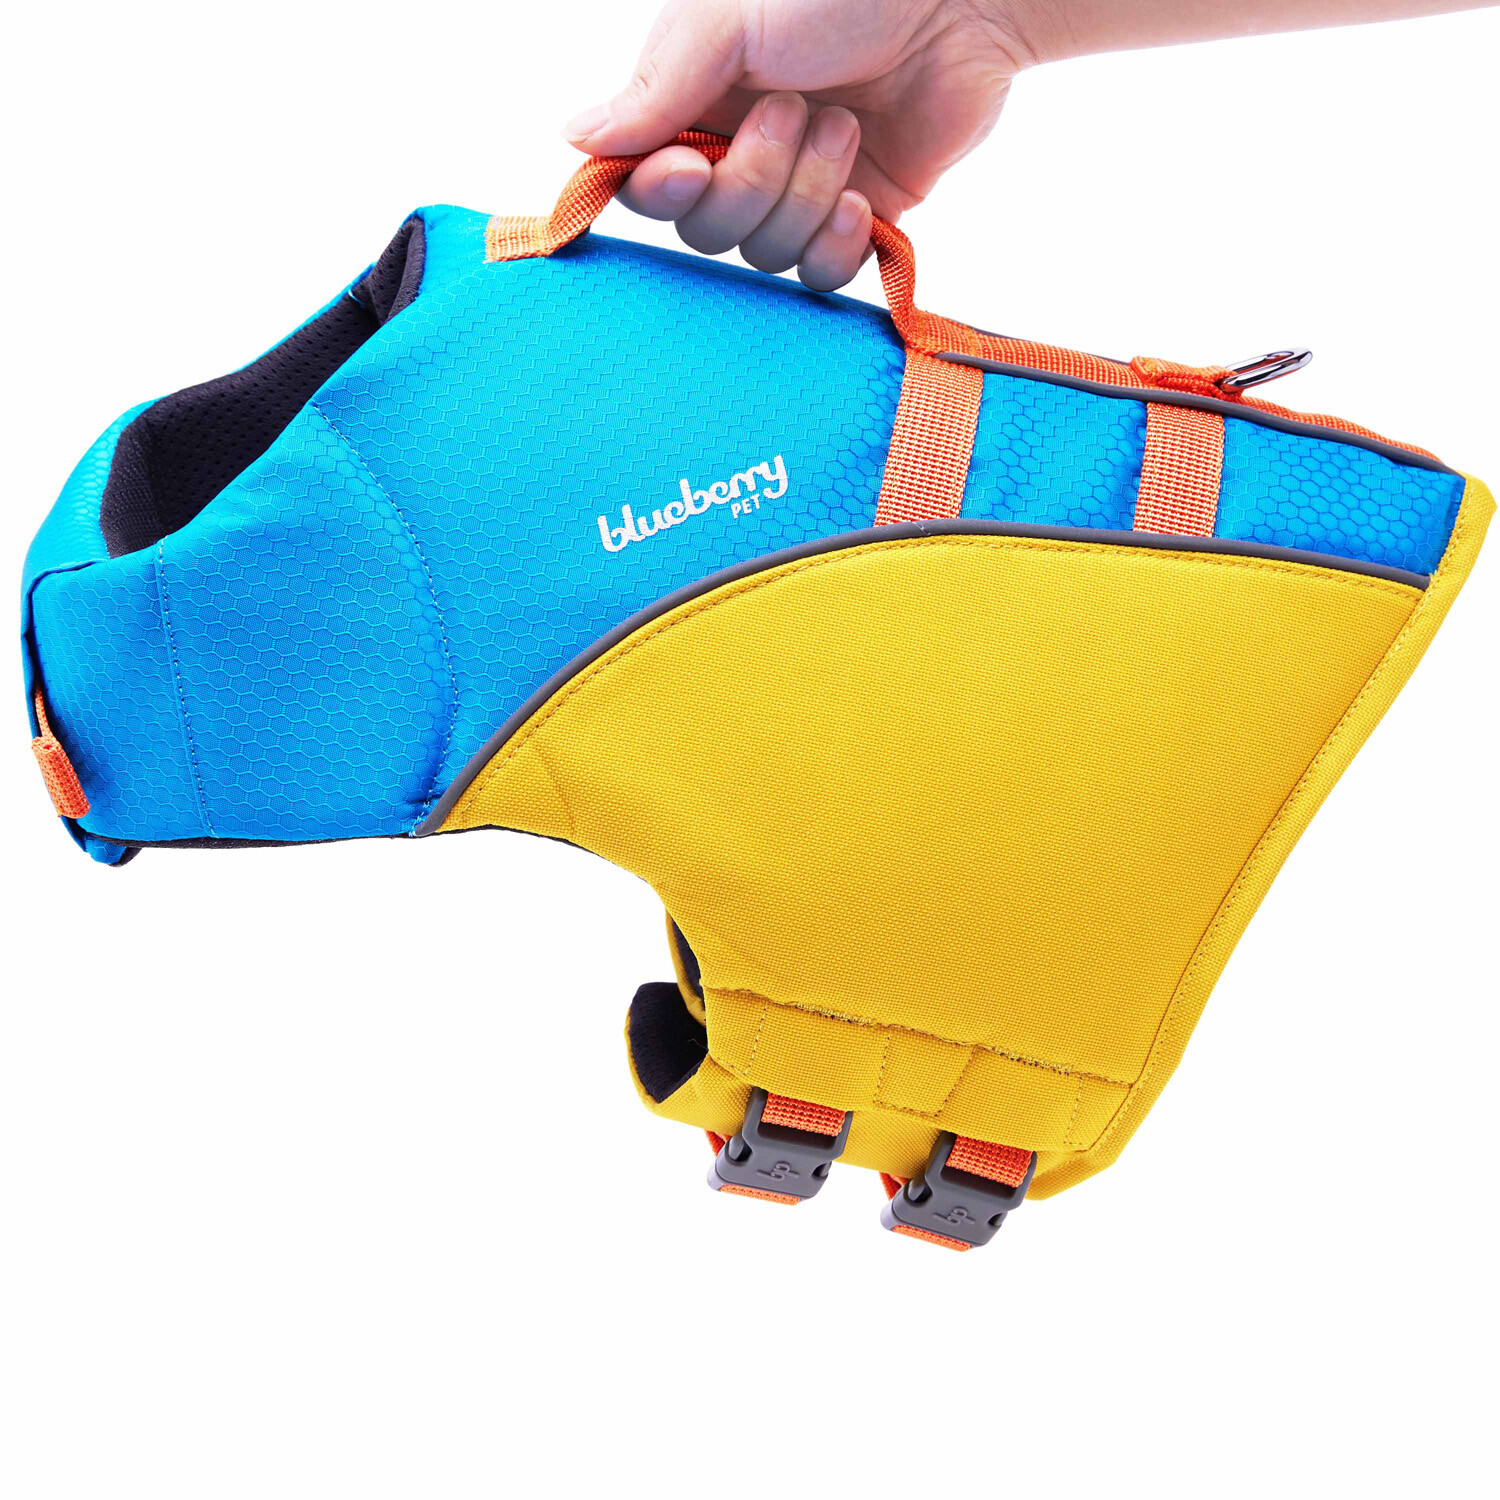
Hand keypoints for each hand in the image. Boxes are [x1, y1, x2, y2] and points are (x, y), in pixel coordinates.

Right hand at [562, 0, 1035, 289]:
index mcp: (695, 104)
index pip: (646, 186)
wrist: (959, 3)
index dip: (665, 193)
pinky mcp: (853, 223)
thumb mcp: (728, 20)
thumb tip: (575, 138)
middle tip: (797, 109)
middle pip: (707, 232)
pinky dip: (838, 246)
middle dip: (753, 183)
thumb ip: (655, 88)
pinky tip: (860, 199)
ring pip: (765, 255)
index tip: (690, 166)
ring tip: (845, 127)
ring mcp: (796, 195)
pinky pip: (820, 276)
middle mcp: (738, 155)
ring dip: (807, 194)